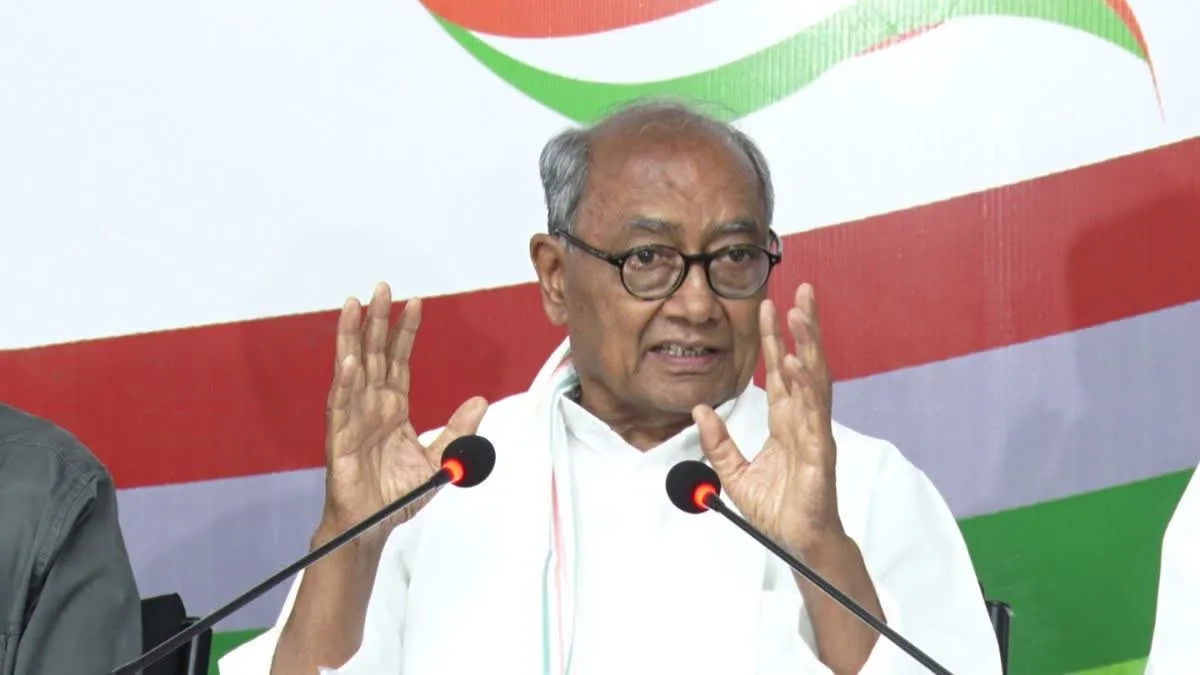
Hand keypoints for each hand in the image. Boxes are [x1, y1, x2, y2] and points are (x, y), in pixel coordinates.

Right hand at [321, 282, 487, 548]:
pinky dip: (344, 383)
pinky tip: (349, 361)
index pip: (399, 360)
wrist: (374, 526)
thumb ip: (458, 430)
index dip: (405, 332)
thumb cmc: (397, 495)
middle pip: (374, 354)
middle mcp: (371, 406)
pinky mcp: (340, 438)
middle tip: (382, 288)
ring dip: (352, 337)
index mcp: (393, 408)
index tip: (415, 303)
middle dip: (377, 321)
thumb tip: (481, 401)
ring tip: (355, 306)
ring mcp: (353, 418)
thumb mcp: (440, 461)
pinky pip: (341, 405)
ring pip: (352, 369)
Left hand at [693, 283, 842, 556]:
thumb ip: (718, 442)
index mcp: (786, 422)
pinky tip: (798, 363)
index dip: (775, 338)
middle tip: (802, 290)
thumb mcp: (735, 473)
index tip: (768, 305)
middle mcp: (804, 420)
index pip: (779, 371)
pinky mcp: (820, 452)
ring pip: (814, 380)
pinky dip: (805, 387)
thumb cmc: (778, 508)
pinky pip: (813, 414)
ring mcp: (815, 433)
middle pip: (804, 363)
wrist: (797, 543)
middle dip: (804, 326)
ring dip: (809, 345)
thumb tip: (700, 409)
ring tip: (800, 313)